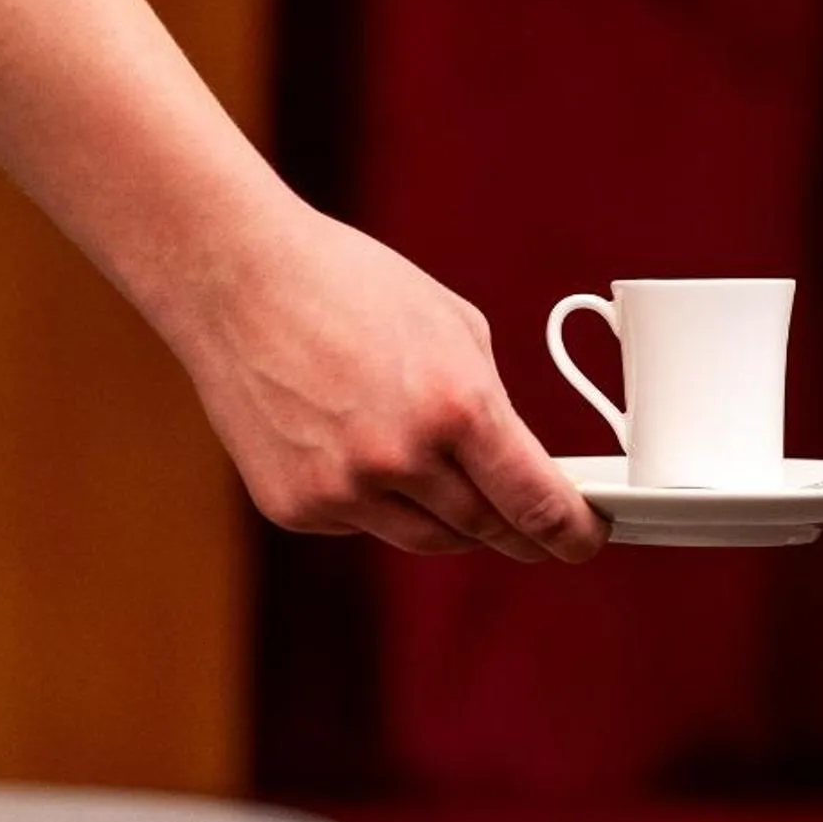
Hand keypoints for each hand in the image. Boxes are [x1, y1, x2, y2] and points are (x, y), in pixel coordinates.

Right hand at [172, 206, 606, 562]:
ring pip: (428, 540)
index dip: (572, 533)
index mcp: (457, 406)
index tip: (585, 541)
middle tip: (537, 531)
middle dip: (519, 532)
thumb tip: (516, 465)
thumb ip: (491, 405)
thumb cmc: (350, 287)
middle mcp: (402, 458)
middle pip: (486, 530)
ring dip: (455, 523)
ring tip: (452, 483)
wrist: (237, 280)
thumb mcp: (455, 328)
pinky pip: (365, 526)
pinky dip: (379, 503)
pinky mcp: (296, 507)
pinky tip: (361, 452)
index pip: (535, 502)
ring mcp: (344, 491)